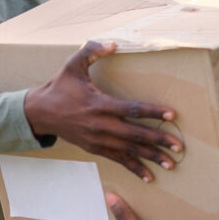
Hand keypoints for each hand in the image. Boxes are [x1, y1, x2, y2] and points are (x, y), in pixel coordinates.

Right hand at [24, 41, 181, 181]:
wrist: (39, 113)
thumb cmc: (59, 87)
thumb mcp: (72, 64)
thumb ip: (92, 51)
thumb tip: (113, 43)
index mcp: (98, 104)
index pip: (131, 109)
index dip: (152, 112)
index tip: (172, 115)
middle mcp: (100, 125)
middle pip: (135, 134)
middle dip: (158, 140)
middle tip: (179, 146)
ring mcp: (97, 139)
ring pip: (129, 150)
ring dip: (151, 157)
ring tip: (172, 164)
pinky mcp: (95, 149)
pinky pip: (118, 160)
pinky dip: (134, 168)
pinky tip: (149, 176)